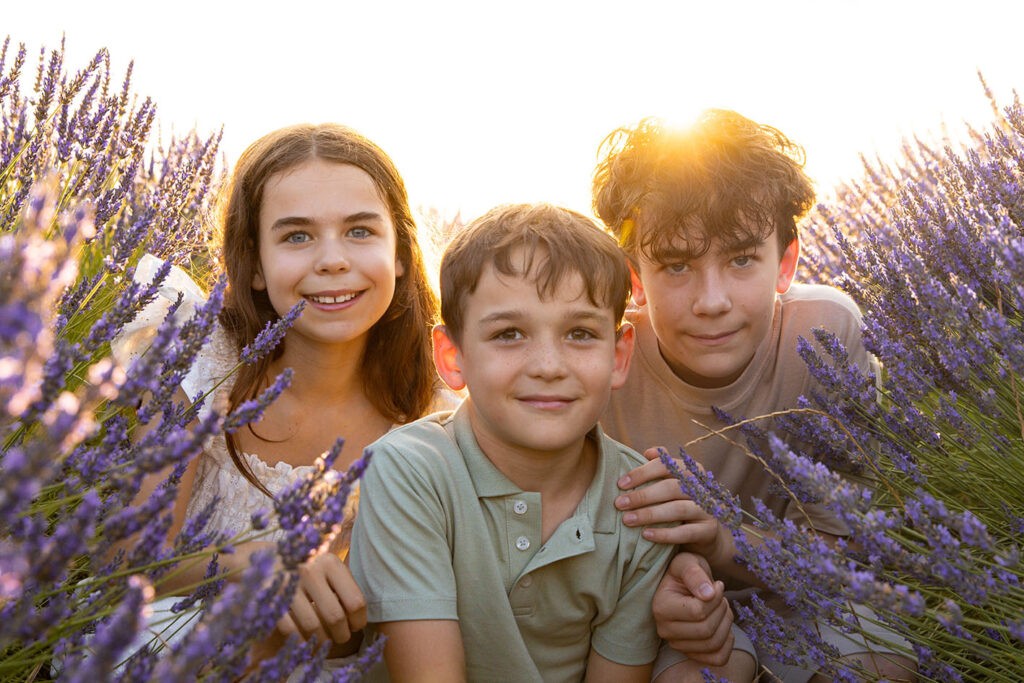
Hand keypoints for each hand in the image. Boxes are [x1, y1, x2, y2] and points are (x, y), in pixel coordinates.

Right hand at [277, 550, 366, 645]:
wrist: (265, 559)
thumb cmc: (307, 568)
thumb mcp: (327, 568)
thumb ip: (343, 587)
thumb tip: (359, 620)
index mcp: (330, 563)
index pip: (355, 601)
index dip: (358, 621)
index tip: (355, 626)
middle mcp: (310, 571)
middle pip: (335, 617)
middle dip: (341, 635)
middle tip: (341, 638)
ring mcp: (288, 585)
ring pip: (313, 626)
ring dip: (321, 641)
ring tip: (324, 642)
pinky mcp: (269, 598)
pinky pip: (290, 630)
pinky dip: (299, 641)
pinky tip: (304, 642)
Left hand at [616, 447, 720, 548]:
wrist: (705, 533)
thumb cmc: (680, 503)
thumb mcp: (672, 483)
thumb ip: (661, 466)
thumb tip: (649, 452)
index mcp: (691, 470)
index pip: (665, 465)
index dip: (642, 473)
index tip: (620, 484)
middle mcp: (702, 487)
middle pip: (671, 487)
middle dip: (642, 495)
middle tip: (619, 503)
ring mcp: (708, 509)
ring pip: (678, 509)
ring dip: (650, 514)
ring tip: (627, 520)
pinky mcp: (709, 530)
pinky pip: (685, 532)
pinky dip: (664, 534)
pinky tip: (646, 535)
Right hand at [653, 552, 734, 666]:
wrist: (685, 583)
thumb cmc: (686, 571)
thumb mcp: (687, 562)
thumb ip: (695, 575)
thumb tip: (708, 594)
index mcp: (660, 607)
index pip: (698, 612)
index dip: (716, 598)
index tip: (718, 585)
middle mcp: (664, 629)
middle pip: (706, 630)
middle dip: (722, 611)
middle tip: (721, 596)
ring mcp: (676, 644)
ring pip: (713, 644)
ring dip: (726, 623)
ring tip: (722, 607)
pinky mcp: (690, 653)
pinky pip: (717, 658)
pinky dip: (728, 642)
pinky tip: (723, 624)